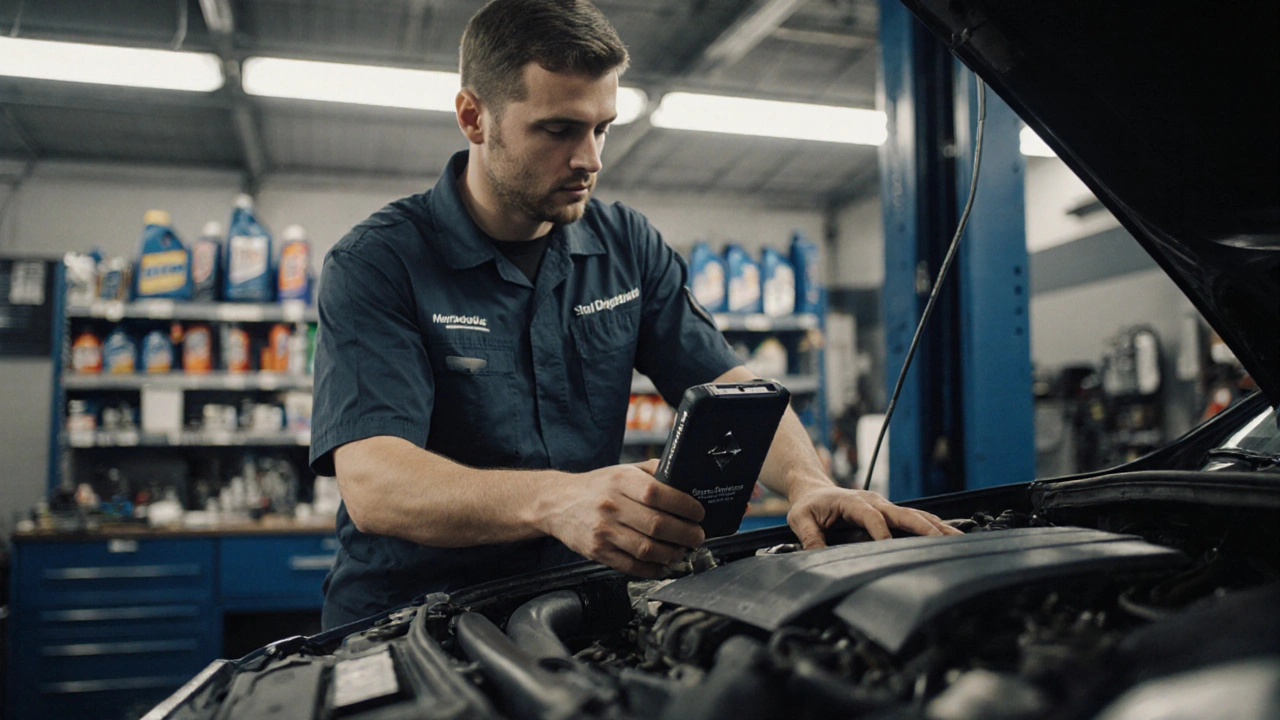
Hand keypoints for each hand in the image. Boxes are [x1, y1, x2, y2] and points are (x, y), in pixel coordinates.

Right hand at [538, 459, 705, 577]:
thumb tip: (686, 479)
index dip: (685, 506)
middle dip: (686, 534)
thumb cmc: (596, 487)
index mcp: (621, 480)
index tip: (698, 513)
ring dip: (672, 554)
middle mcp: (612, 505)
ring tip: (681, 550)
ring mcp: (604, 531)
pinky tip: (662, 564)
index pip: (659, 494)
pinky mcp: (598, 552)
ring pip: (647, 549)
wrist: (557, 503)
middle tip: (697, 536)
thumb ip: (652, 472)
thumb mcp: (622, 470)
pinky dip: (653, 569)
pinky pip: (632, 566)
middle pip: (657, 525)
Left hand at [786, 480, 961, 548]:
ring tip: (959, 539)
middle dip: (923, 528)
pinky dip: (933, 526)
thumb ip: (809, 537)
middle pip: (903, 513)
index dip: (880, 532)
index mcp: (852, 501)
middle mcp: (874, 501)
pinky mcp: (889, 512)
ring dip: (937, 527)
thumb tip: (817, 556)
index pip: (871, 516)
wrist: (813, 489)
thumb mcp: (800, 520)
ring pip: (915, 515)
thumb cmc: (808, 505)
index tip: (889, 548)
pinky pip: (915, 518)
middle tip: (943, 542)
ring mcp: (884, 505)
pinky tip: (950, 535)